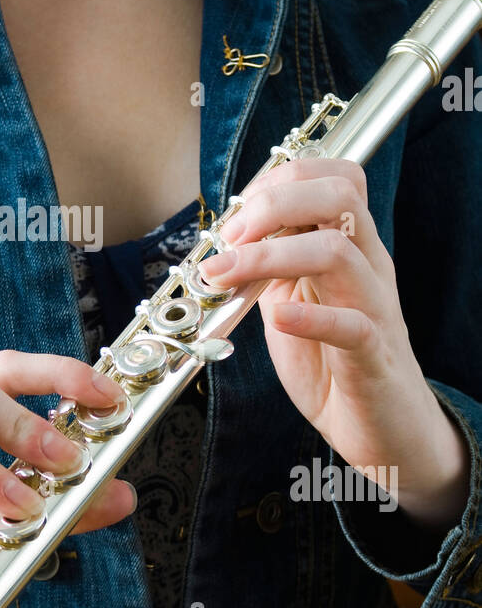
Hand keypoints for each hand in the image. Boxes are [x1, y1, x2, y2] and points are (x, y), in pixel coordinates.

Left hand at [202, 158, 469, 527]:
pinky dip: (310, 316)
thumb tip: (225, 240)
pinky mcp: (374, 358)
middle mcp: (368, 268)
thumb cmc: (333, 362)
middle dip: (273, 204)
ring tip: (227, 276)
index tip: (236, 215)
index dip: (279, 181)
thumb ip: (268, 267)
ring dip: (269, 256)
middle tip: (229, 239)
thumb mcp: (291, 300)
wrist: (383, 430)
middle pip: (339, 195)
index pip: (334, 177)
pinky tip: (278, 319)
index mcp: (351, 247)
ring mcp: (375, 309)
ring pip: (338, 251)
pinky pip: (353, 325)